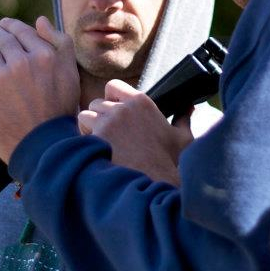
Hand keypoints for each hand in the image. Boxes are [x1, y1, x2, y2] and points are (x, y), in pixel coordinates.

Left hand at [0, 16, 78, 165]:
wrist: (43, 145)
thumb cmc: (59, 113)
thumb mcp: (71, 74)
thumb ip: (60, 43)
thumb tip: (41, 22)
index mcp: (45, 56)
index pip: (22, 31)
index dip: (9, 26)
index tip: (2, 24)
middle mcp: (23, 62)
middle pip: (1, 37)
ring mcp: (1, 75)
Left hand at [78, 79, 192, 185]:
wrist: (155, 184)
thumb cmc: (170, 163)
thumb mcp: (183, 138)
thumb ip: (183, 118)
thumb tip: (189, 108)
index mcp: (141, 102)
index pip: (113, 86)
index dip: (110, 97)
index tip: (115, 111)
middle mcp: (122, 108)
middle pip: (96, 102)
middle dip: (99, 116)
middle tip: (107, 132)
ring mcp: (108, 123)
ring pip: (84, 116)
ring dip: (89, 128)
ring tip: (99, 142)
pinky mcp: (96, 140)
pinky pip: (80, 136)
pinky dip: (85, 143)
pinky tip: (95, 154)